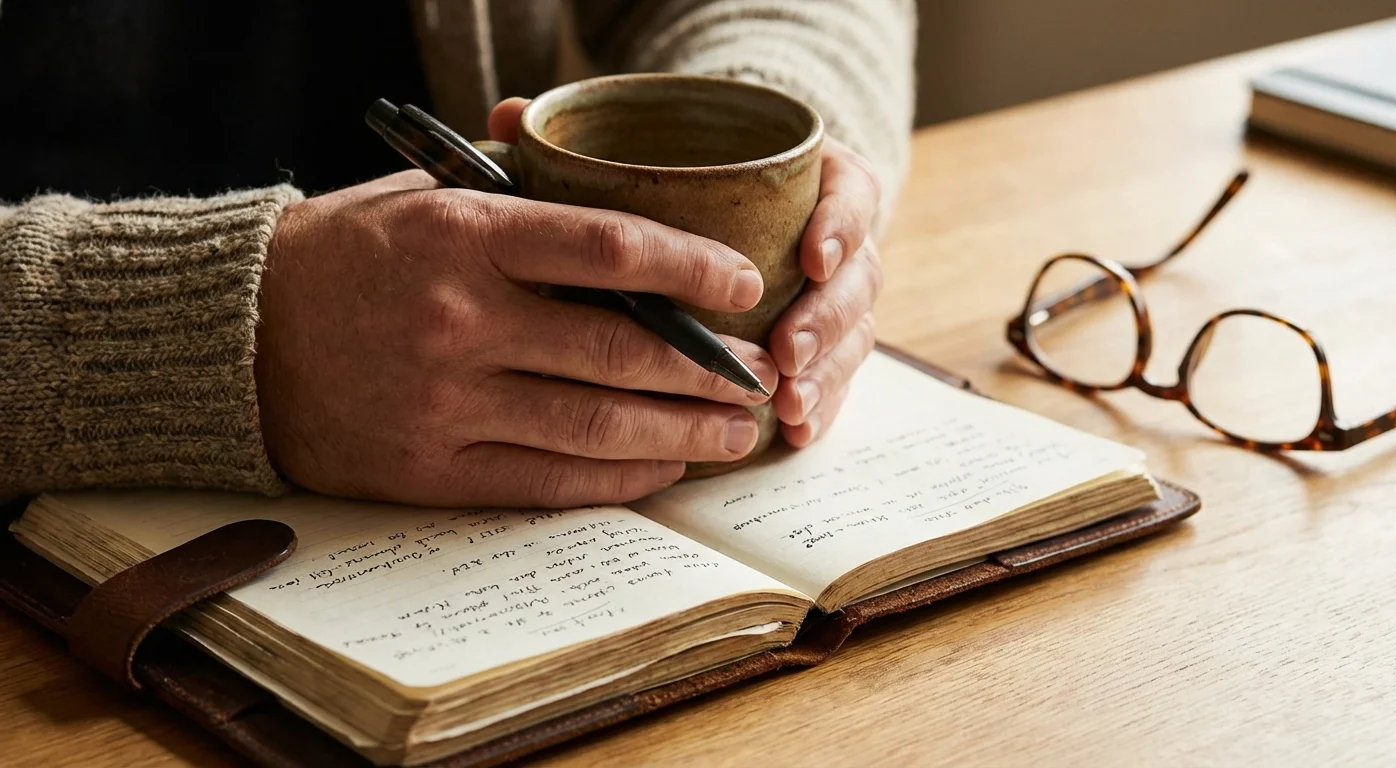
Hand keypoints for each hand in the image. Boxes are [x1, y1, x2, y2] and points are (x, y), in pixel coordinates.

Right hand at [255, 171, 776, 507]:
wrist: (234, 338)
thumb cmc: (347, 255)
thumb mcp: (424, 195)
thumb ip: (520, 189)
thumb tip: (620, 184)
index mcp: (463, 235)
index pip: (612, 247)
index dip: (695, 265)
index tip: (743, 279)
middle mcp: (459, 320)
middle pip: (622, 348)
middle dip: (709, 366)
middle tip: (758, 373)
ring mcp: (444, 403)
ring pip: (596, 425)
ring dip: (683, 430)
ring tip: (736, 430)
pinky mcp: (429, 471)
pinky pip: (547, 482)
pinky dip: (618, 477)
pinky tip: (664, 465)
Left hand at [490, 103, 883, 447]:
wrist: (723, 213)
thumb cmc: (678, 183)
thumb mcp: (648, 153)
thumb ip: (586, 138)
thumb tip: (507, 118)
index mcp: (810, 179)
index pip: (849, 191)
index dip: (840, 224)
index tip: (812, 257)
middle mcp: (832, 239)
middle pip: (856, 277)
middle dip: (827, 318)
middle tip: (788, 349)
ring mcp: (834, 297)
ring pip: (851, 335)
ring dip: (826, 372)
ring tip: (789, 403)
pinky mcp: (824, 346)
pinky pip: (837, 380)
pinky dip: (821, 408)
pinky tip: (795, 434)